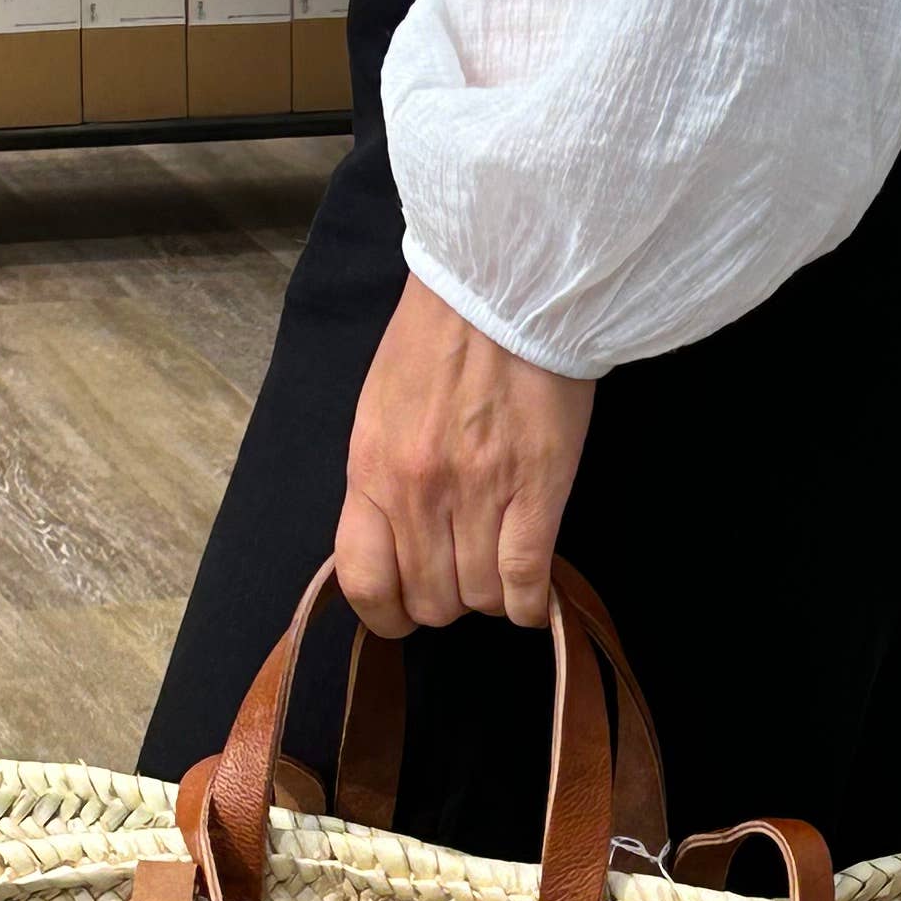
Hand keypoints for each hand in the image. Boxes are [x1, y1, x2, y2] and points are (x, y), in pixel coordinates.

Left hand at [336, 276, 595, 636]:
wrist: (501, 286)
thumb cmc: (439, 337)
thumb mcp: (379, 410)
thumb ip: (380, 478)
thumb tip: (393, 542)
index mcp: (370, 471)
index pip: (364, 582)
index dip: (387, 614)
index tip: (406, 611)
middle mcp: (417, 494)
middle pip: (430, 600)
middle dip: (447, 601)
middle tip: (464, 574)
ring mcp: (478, 495)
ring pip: (480, 597)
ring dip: (491, 596)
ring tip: (501, 567)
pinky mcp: (536, 490)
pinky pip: (526, 581)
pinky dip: (531, 603)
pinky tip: (533, 598)